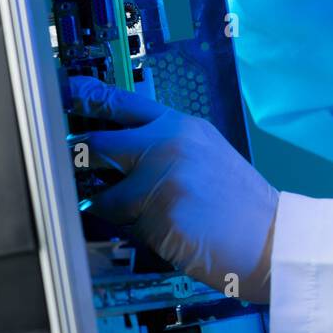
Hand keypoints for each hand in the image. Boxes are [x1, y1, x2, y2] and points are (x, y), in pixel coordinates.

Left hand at [68, 76, 279, 302]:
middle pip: (95, 144)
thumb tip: (110, 153)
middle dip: (78, 163)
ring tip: (152, 217)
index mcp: (182, 125)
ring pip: (104, 195)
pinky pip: (121, 226)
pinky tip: (165, 233)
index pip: (120, 102)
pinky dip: (133, 234)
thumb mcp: (205, 156)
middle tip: (75, 173)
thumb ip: (162, 147)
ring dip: (115, 211)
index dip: (83, 97)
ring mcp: (162, 177)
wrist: (273, 238)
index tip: (59, 95)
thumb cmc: (239, 205)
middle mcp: (169, 143)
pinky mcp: (158, 212)